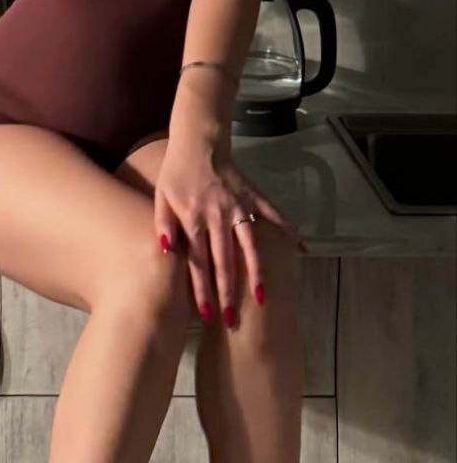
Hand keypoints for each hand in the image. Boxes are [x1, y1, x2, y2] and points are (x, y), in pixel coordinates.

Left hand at [153, 140, 299, 325]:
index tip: (206, 315)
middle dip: (228, 292)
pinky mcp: (253, 196)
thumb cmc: (176, 174)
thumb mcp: (161, 197)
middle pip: (224, 260)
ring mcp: (239, 206)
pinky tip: (300, 248)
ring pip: (250, 244)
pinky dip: (286, 229)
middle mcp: (218, 215)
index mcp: (193, 217)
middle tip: (233, 321)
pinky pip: (272, 214)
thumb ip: (162, 224)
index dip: (201, 289)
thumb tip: (165, 251)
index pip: (197, 260)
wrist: (198, 141)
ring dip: (255, 273)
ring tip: (262, 299)